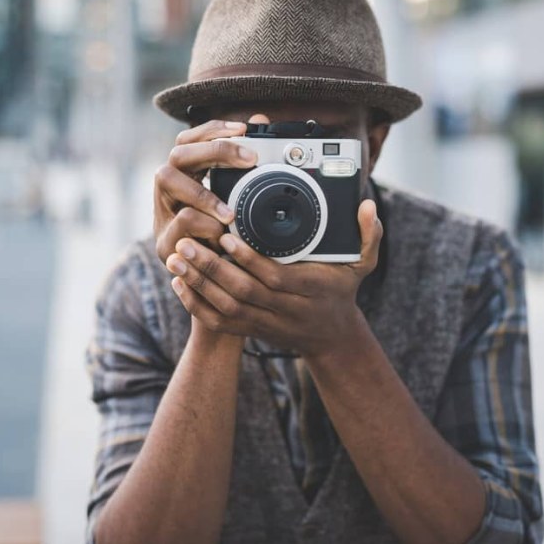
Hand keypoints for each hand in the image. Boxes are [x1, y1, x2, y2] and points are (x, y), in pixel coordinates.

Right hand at [153, 120, 256, 263]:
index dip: (212, 130)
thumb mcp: (239, 202)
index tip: (244, 130)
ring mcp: (162, 215)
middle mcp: (168, 191)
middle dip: (215, 150)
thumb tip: (261, 120)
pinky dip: (205, 225)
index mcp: (185, 179)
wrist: (211, 284)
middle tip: (250, 160)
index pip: (189, 140)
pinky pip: (179, 221)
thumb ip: (247, 166)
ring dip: (204, 192)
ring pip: (166, 178)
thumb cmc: (226, 239)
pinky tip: (221, 236)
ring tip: (231, 213)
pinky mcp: (163, 242)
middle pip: (178, 152)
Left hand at [166, 200, 382, 355]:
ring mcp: (265, 323)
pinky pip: (220, 323)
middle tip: (185, 243)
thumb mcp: (361, 266)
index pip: (275, 277)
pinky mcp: (251, 330)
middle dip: (211, 269)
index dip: (249, 260)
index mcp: (308, 290)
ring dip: (198, 284)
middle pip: (243, 293)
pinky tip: (178, 284)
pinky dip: (196, 306)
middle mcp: (284, 310)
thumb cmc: (341, 293)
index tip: (226, 236)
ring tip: (175, 258)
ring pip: (226, 308)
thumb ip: (368, 236)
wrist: (331, 338)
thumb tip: (368, 205)